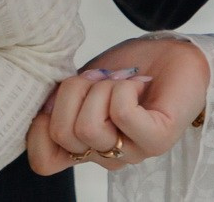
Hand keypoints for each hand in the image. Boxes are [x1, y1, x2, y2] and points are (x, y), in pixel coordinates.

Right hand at [26, 37, 209, 175]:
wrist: (172, 52)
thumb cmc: (128, 67)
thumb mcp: (81, 83)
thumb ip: (58, 101)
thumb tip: (42, 110)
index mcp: (85, 145)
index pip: (44, 162)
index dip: (40, 127)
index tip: (58, 96)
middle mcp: (107, 154)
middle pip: (63, 134)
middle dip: (73, 91)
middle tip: (98, 80)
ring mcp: (133, 151)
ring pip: (89, 127)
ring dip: (101, 89)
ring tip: (121, 82)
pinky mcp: (158, 139)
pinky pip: (122, 115)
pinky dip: (123, 89)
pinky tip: (137, 84)